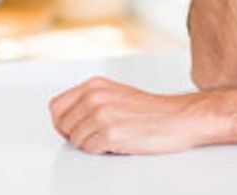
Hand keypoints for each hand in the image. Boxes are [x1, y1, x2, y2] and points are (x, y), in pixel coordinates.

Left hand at [49, 76, 223, 154]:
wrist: (179, 118)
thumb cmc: (153, 111)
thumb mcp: (116, 95)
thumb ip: (91, 101)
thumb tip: (68, 118)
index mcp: (95, 85)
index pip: (56, 106)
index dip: (62, 122)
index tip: (72, 128)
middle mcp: (95, 97)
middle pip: (62, 125)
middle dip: (75, 135)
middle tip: (94, 136)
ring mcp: (102, 115)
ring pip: (75, 140)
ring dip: (91, 144)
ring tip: (111, 138)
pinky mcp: (109, 133)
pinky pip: (89, 150)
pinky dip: (101, 151)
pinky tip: (117, 143)